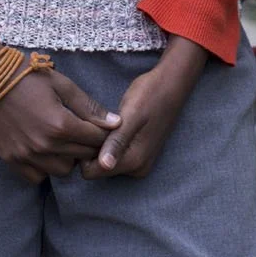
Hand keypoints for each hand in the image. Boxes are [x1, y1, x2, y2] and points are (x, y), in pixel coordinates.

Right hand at [0, 45, 118, 183]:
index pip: (96, 140)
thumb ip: (89, 107)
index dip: (102, 133)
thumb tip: (116, 123)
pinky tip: (44, 149)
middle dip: (87, 144)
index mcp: (60, 125)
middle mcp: (44, 146)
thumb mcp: (62, 85)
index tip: (100, 126)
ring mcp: (26, 156)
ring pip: (62, 170)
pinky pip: (37, 177)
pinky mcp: (11, 160)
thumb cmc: (27, 76)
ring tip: (62, 139)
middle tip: (82, 131)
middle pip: (82, 157)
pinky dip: (45, 167)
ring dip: (67, 157)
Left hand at [93, 36, 206, 178]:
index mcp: (134, 161)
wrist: (172, 84)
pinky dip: (109, 142)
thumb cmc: (150, 94)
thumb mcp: (132, 115)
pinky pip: (114, 155)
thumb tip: (104, 165)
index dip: (83, 152)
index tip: (86, 130)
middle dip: (92, 148)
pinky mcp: (140, 154)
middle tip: (96, 123)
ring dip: (100, 144)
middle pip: (97, 168)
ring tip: (105, 122)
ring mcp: (140, 163)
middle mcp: (137, 168)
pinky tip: (113, 125)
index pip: (91, 172)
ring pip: (105, 161)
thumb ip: (118, 141)